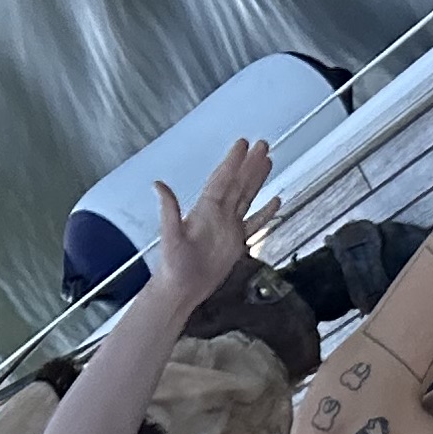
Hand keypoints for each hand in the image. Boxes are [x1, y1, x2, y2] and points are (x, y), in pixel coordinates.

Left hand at [147, 136, 274, 306]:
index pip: (223, 180)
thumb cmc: (174, 265)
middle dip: (250, 164)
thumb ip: (169, 211)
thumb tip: (158, 185)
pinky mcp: (236, 242)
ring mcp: (228, 227)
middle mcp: (218, 214)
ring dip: (258, 179)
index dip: (233, 162)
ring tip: (269, 161)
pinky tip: (275, 202)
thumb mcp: (170, 237)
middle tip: (263, 145)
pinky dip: (265, 212)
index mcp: (205, 210)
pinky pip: (254, 223)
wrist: (182, 288)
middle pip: (238, 183)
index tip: (243, 145)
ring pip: (247, 197)